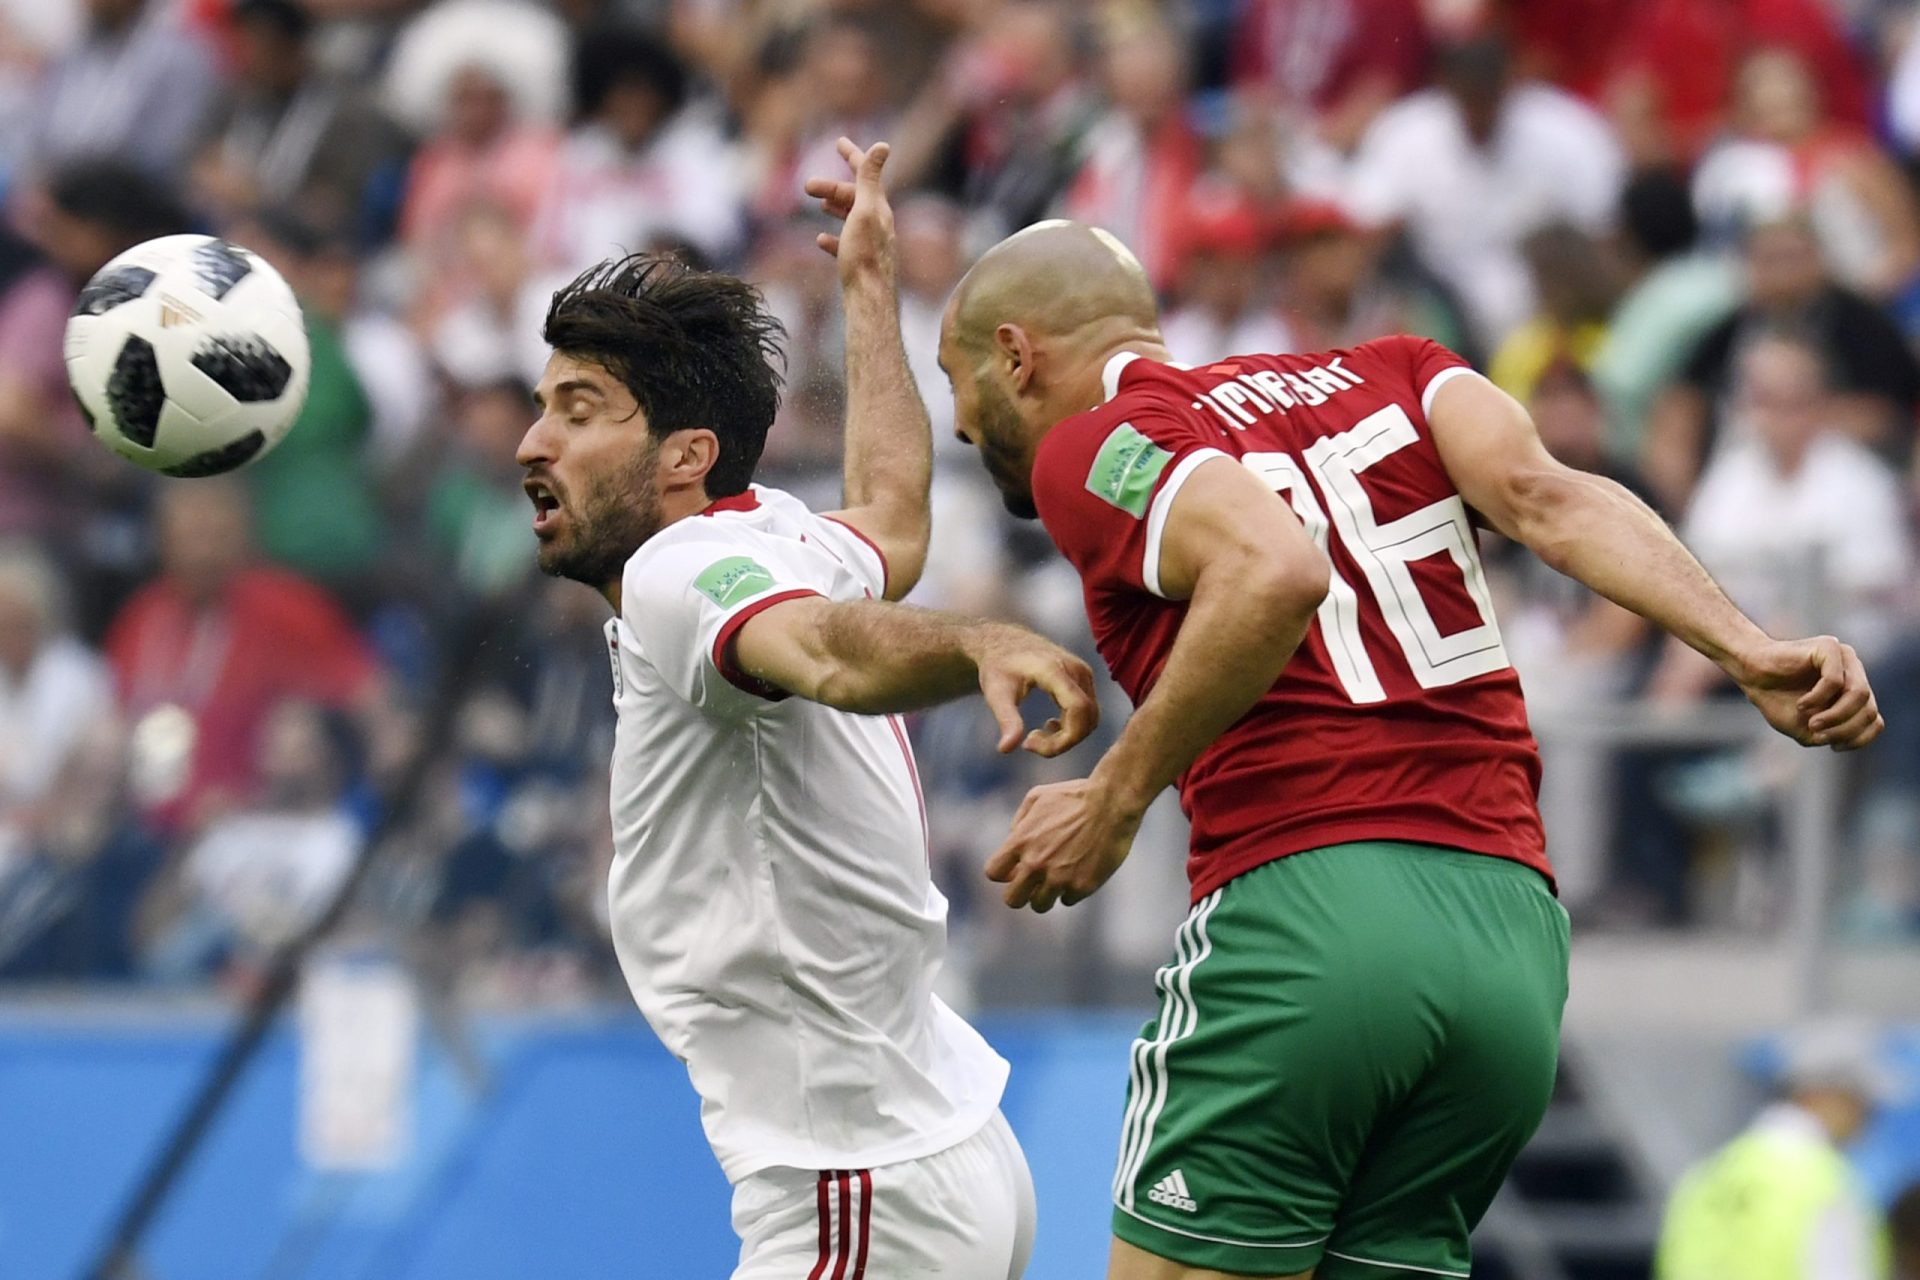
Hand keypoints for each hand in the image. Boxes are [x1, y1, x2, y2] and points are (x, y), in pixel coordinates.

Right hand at [802, 137, 894, 284]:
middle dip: (832, 187)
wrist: (868, 299)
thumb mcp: (865, 211)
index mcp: (878, 208)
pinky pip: (846, 244)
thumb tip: (883, 145)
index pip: (866, 173)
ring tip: (819, 204)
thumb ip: (871, 178)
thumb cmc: (864, 255)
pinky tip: (820, 240)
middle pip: (854, 196)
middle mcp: (878, 223)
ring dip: (835, 206)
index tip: (839, 141)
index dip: (852, 155)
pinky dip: (833, 237)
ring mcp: (870, 243)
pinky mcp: (860, 262)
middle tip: (806, 187)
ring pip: (851, 217)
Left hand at [971, 624, 1098, 756]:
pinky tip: (1049, 725)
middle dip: (1063, 741)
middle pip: (1088, 718)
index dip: (1063, 737)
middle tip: (1030, 743)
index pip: (1078, 710)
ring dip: (1069, 735)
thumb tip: (1005, 749)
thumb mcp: (996, 694)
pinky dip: (1073, 725)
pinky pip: (1088, 710)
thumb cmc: (998, 666)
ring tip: (1037, 734)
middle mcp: (1076, 669)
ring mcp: (1083, 672)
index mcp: (1055, 670)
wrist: (1004, 641)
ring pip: (1090, 716)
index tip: (1029, 743)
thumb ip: (1006, 720)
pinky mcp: (1084, 677)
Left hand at [986, 777, 1140, 911]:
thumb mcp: (1038, 797)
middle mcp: (1035, 864)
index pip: (993, 872)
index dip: (1004, 873)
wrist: (1113, 803)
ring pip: (1040, 905)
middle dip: (1021, 893)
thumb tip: (1013, 842)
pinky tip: (1081, 871)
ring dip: (1047, 894)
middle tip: (1034, 884)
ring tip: (1060, 877)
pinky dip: (1072, 890)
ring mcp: (1059, 878)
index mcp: (1020, 842)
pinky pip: (1068, 900)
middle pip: (1012, 900)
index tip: (1016, 869)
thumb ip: (1019, 823)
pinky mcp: (1082, 887)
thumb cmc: (1075, 796)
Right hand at [1728, 635, 1884, 750]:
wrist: (1750, 674)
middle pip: (1869, 709)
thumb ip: (1832, 735)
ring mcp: (1844, 657)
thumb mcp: (1807, 729)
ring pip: (1859, 694)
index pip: (1874, 719)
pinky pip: (1835, 680)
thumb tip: (1848, 736)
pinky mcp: (1829, 647)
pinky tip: (1801, 705)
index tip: (1834, 747)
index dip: (1858, 737)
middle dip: (1845, 729)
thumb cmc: (1776, 700)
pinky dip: (1818, 698)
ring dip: (1835, 716)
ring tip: (1811, 723)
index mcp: (1854, 690)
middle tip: (1817, 734)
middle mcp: (1855, 671)